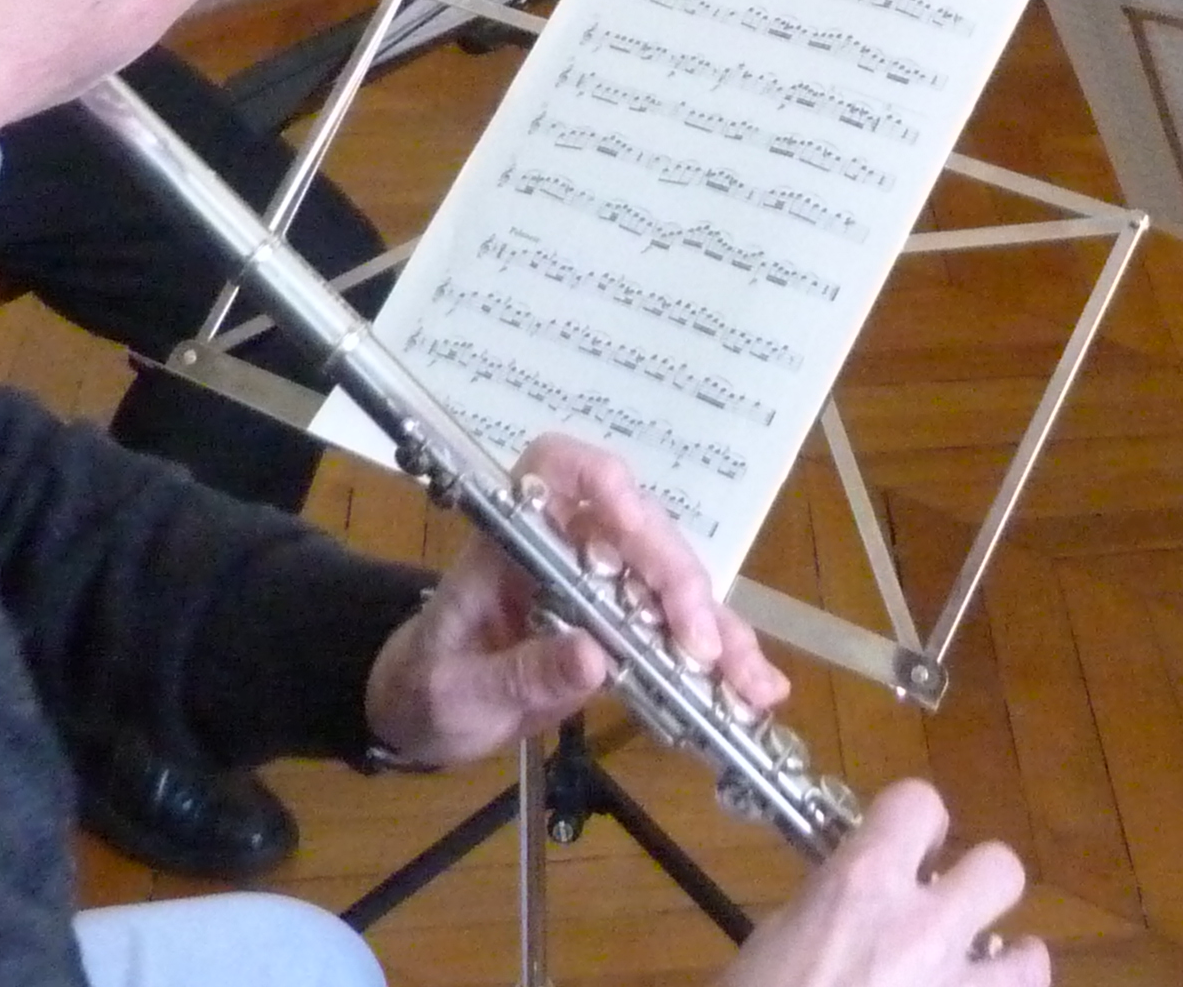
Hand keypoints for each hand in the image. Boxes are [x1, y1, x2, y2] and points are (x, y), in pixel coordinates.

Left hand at [361, 434, 786, 770]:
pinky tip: (757, 690)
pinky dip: (722, 658)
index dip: (599, 479)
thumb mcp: (458, 692)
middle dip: (677, 583)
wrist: (425, 712)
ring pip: (677, 581)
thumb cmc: (428, 688)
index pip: (553, 469)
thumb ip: (521, 673)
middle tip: (697, 646)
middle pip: (639, 531)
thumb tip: (595, 653)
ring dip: (718, 626)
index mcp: (512, 542)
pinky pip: (683, 631)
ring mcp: (605, 584)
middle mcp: (568, 547)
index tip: (632, 523)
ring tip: (749, 682)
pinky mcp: (630, 626)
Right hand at [720, 781, 1047, 986]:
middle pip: (1000, 868)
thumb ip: (828, 913)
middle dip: (974, 890)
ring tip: (971, 986)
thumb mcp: (772, 947)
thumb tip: (852, 907)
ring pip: (1030, 958)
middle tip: (944, 919)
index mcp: (862, 888)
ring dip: (1003, 969)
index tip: (905, 850)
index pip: (919, 803)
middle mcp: (927, 929)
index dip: (914, 825)